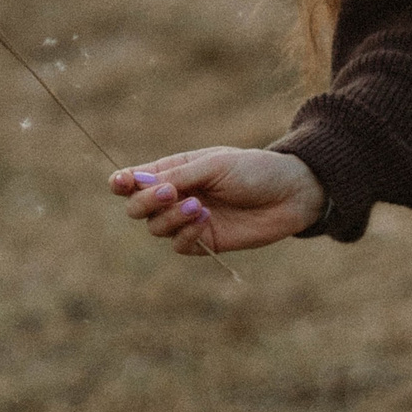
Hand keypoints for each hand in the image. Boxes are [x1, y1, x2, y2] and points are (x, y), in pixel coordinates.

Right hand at [108, 145, 325, 254]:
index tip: (122, 183)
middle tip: (171, 193)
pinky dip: (187, 235)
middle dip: (147, 201)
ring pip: (155, 228)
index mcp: (173, 170)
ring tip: (200, 206)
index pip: (134, 179)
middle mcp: (175, 196)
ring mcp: (188, 221)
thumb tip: (137, 183)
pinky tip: (207, 221)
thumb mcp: (213, 165)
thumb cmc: (253, 170)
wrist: (291, 194)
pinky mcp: (204, 242)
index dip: (121, 182)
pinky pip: (179, 246)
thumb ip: (177, 176)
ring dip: (171, 218)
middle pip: (137, 207)